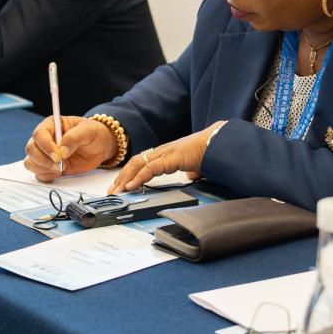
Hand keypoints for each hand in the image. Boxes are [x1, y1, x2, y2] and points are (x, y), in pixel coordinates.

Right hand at [23, 116, 117, 181]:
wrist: (100, 146)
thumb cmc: (93, 133)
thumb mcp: (88, 131)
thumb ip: (74, 137)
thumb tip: (62, 151)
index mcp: (51, 125)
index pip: (39, 135)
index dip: (46, 146)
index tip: (58, 156)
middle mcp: (45, 139)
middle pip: (31, 149)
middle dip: (43, 160)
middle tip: (60, 165)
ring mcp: (45, 154)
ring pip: (31, 162)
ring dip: (44, 168)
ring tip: (61, 168)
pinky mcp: (49, 167)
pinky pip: (39, 173)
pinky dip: (47, 176)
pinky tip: (59, 172)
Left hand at [108, 124, 223, 192]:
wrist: (219, 142)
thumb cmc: (210, 152)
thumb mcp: (196, 166)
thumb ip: (190, 170)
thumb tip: (191, 175)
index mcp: (166, 154)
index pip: (142, 162)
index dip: (130, 173)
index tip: (123, 186)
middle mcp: (162, 151)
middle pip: (134, 162)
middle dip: (121, 177)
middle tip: (113, 191)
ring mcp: (165, 153)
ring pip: (137, 164)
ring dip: (125, 178)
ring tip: (117, 191)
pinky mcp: (170, 158)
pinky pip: (150, 168)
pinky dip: (138, 177)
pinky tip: (131, 186)